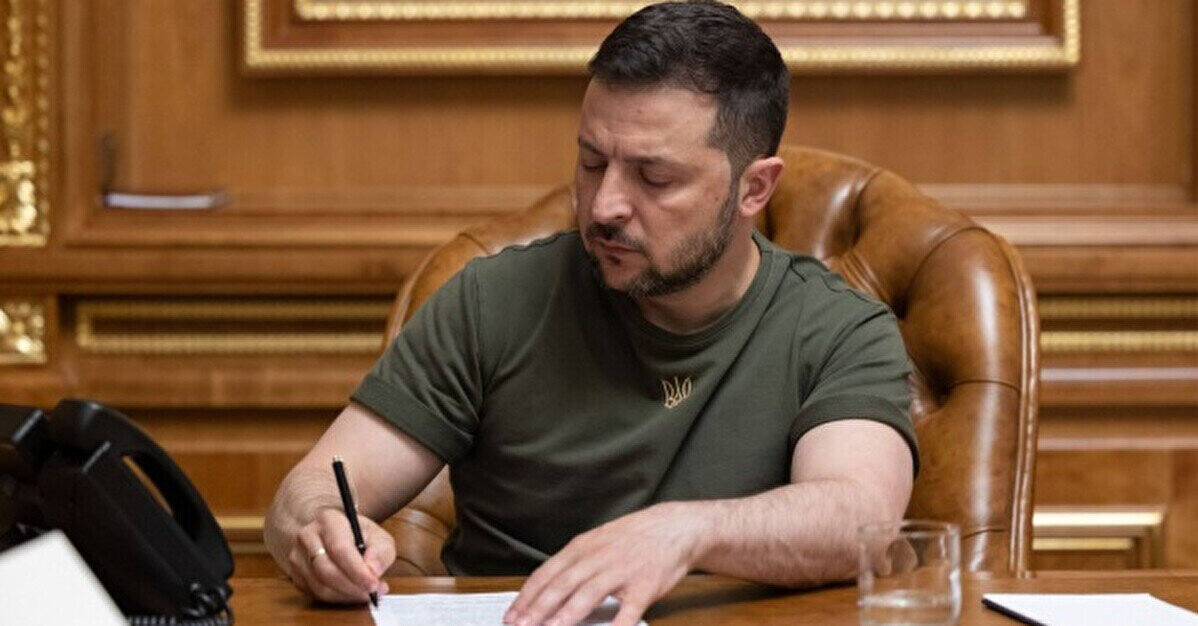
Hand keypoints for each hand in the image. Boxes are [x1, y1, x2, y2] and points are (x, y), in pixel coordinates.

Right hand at [274, 506, 395, 602]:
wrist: (331, 533)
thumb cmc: (357, 535)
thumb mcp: (377, 535)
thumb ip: (381, 551)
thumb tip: (373, 570)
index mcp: (328, 520)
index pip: (339, 549)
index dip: (357, 571)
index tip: (373, 584)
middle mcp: (307, 536)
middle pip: (326, 570)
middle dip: (353, 587)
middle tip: (372, 593)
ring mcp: (297, 556)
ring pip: (320, 586)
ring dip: (346, 595)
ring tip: (365, 593)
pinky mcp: (295, 575)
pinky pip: (315, 594)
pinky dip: (337, 598)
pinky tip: (351, 594)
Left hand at [503, 502, 709, 625]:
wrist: (673, 528)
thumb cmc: (631, 539)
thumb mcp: (597, 542)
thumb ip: (573, 564)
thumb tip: (545, 590)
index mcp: (583, 547)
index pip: (547, 573)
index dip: (527, 595)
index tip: (512, 614)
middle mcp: (599, 558)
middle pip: (562, 584)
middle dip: (538, 607)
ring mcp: (622, 572)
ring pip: (589, 594)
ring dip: (568, 613)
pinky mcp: (645, 586)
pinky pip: (629, 609)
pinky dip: (617, 624)